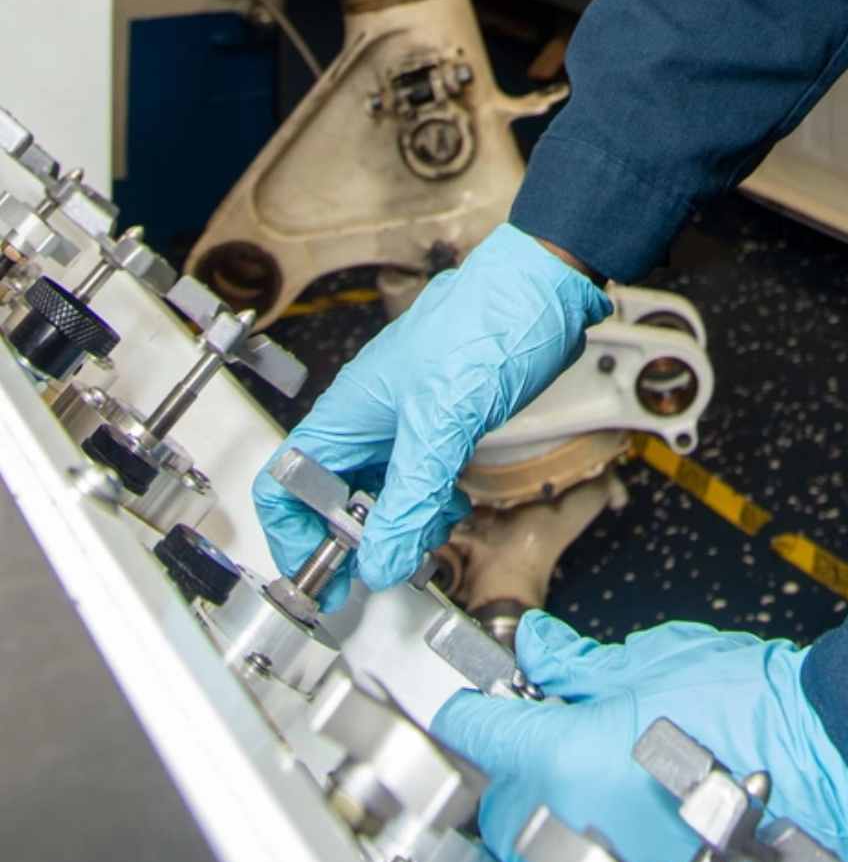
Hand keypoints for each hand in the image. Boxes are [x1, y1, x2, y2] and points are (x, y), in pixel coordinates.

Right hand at [252, 225, 608, 608]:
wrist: (544, 288)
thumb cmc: (489, 325)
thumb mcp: (444, 422)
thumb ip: (410, 496)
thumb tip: (381, 561)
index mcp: (347, 413)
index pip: (287, 484)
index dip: (294, 533)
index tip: (323, 573)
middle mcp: (369, 418)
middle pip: (336, 495)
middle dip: (361, 536)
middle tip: (393, 563)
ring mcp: (407, 420)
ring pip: (383, 490)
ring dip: (403, 521)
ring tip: (432, 531)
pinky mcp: (444, 420)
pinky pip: (421, 476)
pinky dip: (432, 500)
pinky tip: (454, 505)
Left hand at [431, 611, 847, 861]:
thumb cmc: (773, 712)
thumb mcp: (665, 663)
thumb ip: (586, 667)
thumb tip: (544, 652)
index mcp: (564, 759)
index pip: (479, 733)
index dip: (476, 715)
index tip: (480, 714)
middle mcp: (572, 833)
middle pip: (500, 816)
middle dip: (524, 783)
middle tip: (568, 761)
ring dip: (552, 855)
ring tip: (603, 828)